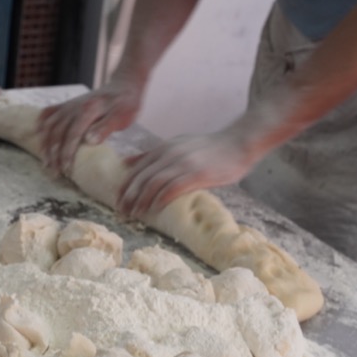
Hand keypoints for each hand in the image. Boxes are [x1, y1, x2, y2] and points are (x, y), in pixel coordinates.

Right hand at [37, 79, 143, 173]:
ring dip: (45, 145)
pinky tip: (38, 138)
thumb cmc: (126, 104)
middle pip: (57, 133)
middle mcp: (74, 106)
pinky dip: (41, 126)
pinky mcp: (66, 105)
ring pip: (49, 126)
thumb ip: (105, 128)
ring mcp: (68, 105)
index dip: (67, 153)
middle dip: (53, 155)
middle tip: (54, 173)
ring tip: (46, 163)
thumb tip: (89, 141)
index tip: (66, 169)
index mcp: (89, 110)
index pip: (72, 135)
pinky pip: (47, 114)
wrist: (124, 85)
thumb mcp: (122, 117)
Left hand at [117, 129, 263, 218]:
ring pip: (153, 184)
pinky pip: (172, 188)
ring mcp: (183, 163)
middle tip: (122, 211)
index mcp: (163, 148)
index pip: (136, 169)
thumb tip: (126, 163)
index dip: (125, 186)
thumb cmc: (209, 147)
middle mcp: (170, 154)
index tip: (118, 200)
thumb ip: (151, 154)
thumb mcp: (176, 145)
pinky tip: (155, 209)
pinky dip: (161, 199)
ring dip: (141, 201)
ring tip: (135, 213)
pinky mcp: (197, 174)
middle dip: (129, 196)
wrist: (239, 142)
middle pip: (142, 178)